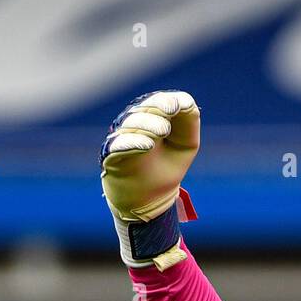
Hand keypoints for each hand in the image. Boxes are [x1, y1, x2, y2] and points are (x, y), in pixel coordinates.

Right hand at [100, 90, 199, 268]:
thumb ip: (188, 123)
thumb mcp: (185, 145)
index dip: (167, 100)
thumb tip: (187, 102)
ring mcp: (121, 139)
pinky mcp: (111, 157)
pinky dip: (132, 143)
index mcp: (151, 117)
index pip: (157, 102)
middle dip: (158, 108)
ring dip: (147, 124)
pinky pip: (118, 146)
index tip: (180, 105)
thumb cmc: (166, 169)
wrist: (150, 200)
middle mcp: (133, 124)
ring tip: (163, 130)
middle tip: (172, 110)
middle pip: (143, 109)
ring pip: (130, 124)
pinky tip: (147, 144)